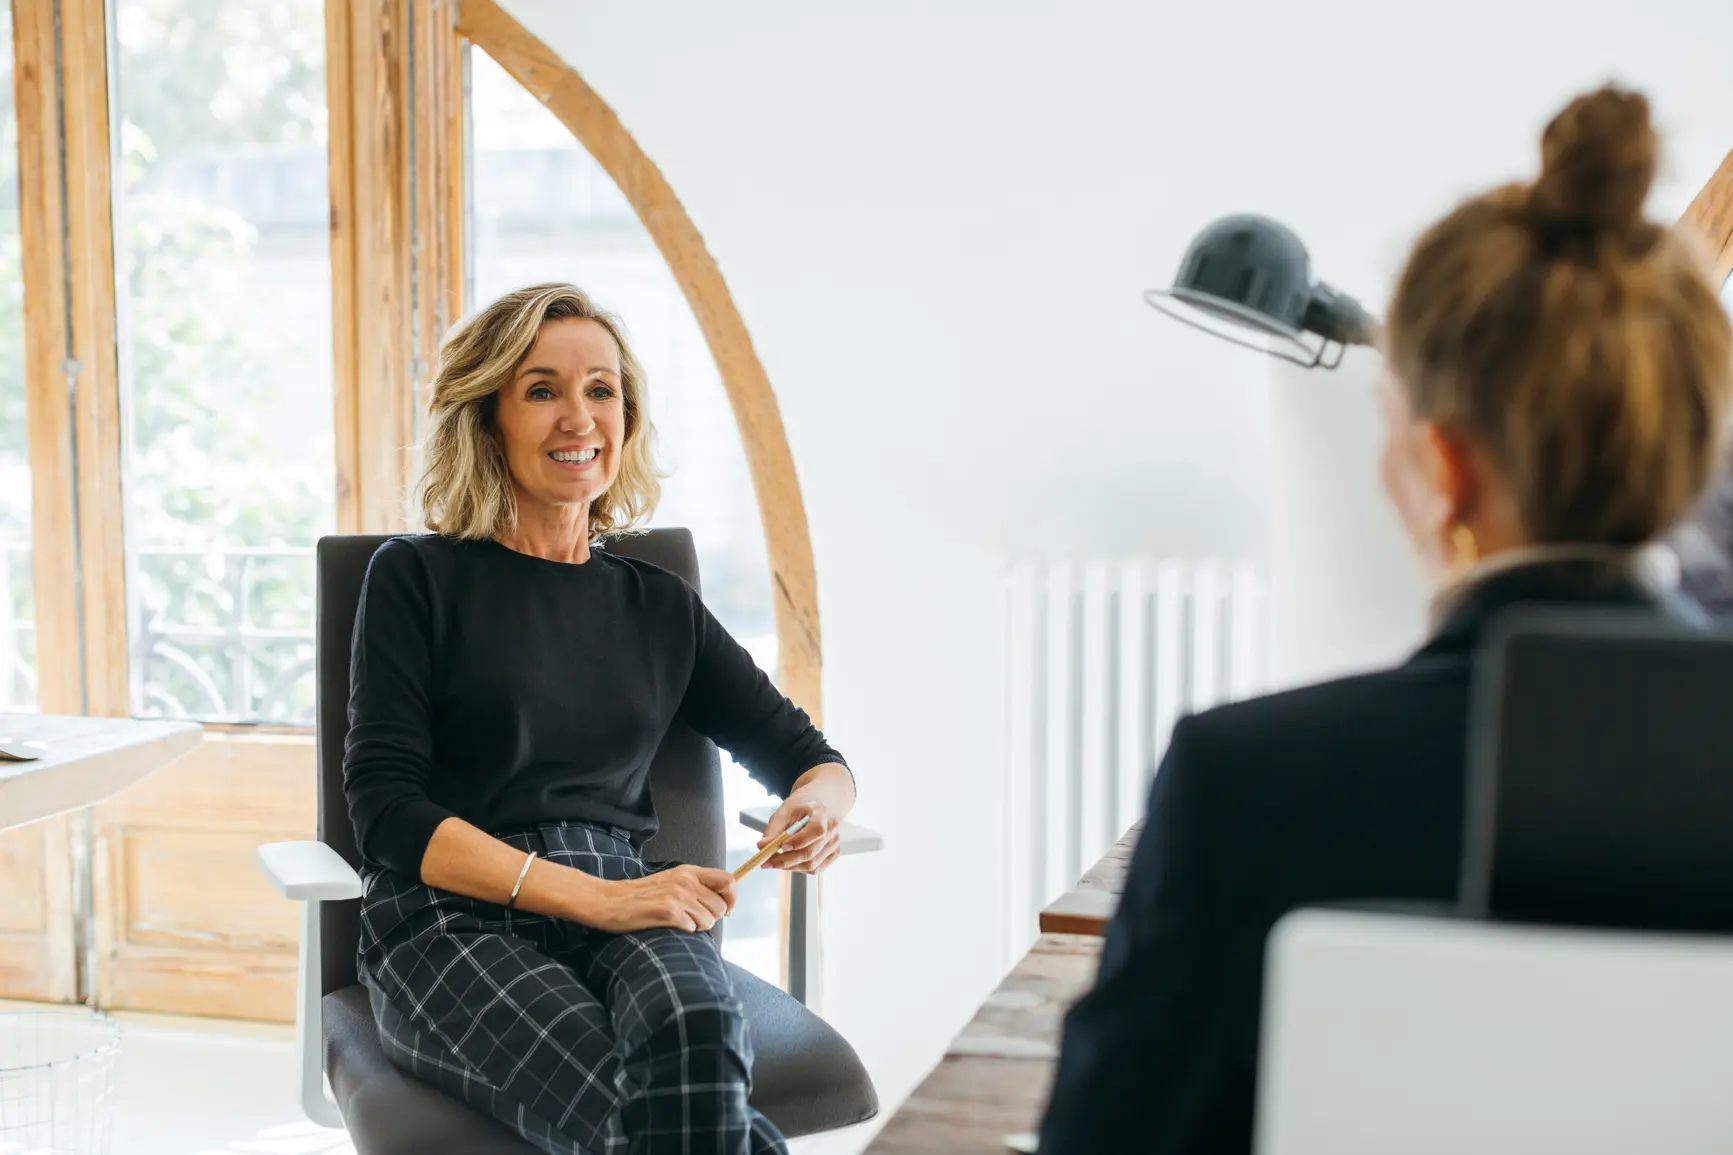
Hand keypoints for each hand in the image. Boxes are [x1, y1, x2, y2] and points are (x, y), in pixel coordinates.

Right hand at [587, 865, 736, 933]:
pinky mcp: (669, 911)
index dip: (732, 898)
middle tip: (693, 919)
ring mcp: (678, 895)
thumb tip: (722, 902)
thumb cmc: (640, 896)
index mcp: (689, 871)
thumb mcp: (671, 881)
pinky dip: (684, 930)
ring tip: (679, 921)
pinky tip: (669, 925)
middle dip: (711, 918)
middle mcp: (686, 881)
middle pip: (721, 906)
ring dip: (698, 926)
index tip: (727, 909)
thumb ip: (695, 886)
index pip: (728, 880)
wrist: (609, 901)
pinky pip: (692, 928)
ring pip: (709, 920)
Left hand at [757, 796, 841, 874]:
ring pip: (812, 864)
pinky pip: (816, 868)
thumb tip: (762, 847)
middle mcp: (833, 829)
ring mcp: (835, 842)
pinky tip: (789, 862)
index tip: (781, 847)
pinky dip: (799, 869)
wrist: (815, 806)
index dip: (798, 842)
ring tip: (775, 862)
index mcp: (822, 813)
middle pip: (811, 852)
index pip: (816, 830)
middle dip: (786, 860)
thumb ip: (773, 830)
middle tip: (767, 862)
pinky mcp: (834, 853)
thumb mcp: (783, 812)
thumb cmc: (799, 808)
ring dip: (791, 867)